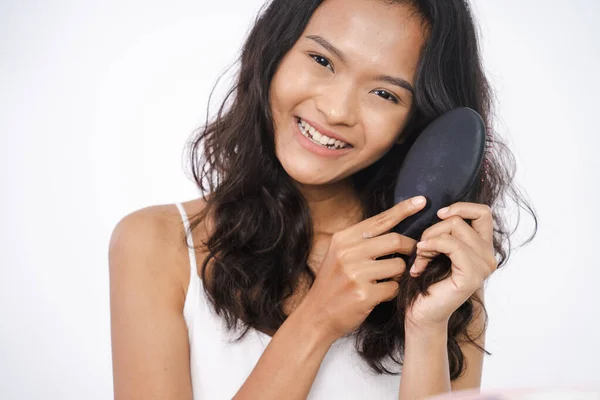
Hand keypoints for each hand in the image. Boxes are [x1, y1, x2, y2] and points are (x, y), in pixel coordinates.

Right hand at [301, 196, 426, 341]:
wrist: (316, 315)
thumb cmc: (333, 283)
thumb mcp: (339, 255)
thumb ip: (361, 241)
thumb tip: (392, 228)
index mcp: (343, 239)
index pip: (379, 220)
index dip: (403, 209)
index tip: (422, 201)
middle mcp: (348, 252)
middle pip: (395, 240)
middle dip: (410, 248)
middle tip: (413, 255)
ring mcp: (355, 273)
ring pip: (398, 265)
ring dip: (399, 274)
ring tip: (386, 280)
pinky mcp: (364, 294)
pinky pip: (394, 287)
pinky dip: (392, 291)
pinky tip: (380, 295)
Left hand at [405, 202, 496, 328]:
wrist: (421, 313)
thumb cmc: (425, 281)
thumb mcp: (437, 248)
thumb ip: (446, 231)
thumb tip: (442, 210)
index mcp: (483, 248)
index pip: (483, 212)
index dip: (460, 207)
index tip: (439, 214)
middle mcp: (489, 257)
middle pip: (460, 219)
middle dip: (434, 228)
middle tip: (421, 248)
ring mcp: (483, 267)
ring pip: (454, 228)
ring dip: (429, 239)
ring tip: (419, 258)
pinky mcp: (472, 275)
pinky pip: (452, 244)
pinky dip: (431, 246)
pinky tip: (419, 259)